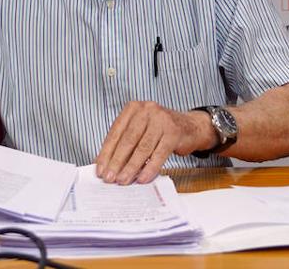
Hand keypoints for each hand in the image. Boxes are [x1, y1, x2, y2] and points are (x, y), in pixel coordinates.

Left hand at [94, 101, 210, 184]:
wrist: (189, 126)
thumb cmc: (159, 130)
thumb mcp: (140, 130)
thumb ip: (124, 142)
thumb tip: (107, 165)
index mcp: (133, 108)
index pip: (115, 132)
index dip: (106, 152)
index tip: (100, 169)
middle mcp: (146, 110)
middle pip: (128, 140)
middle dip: (116, 161)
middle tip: (109, 178)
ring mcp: (161, 120)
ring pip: (142, 148)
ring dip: (131, 167)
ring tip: (123, 181)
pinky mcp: (174, 132)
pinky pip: (159, 154)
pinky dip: (150, 168)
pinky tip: (142, 179)